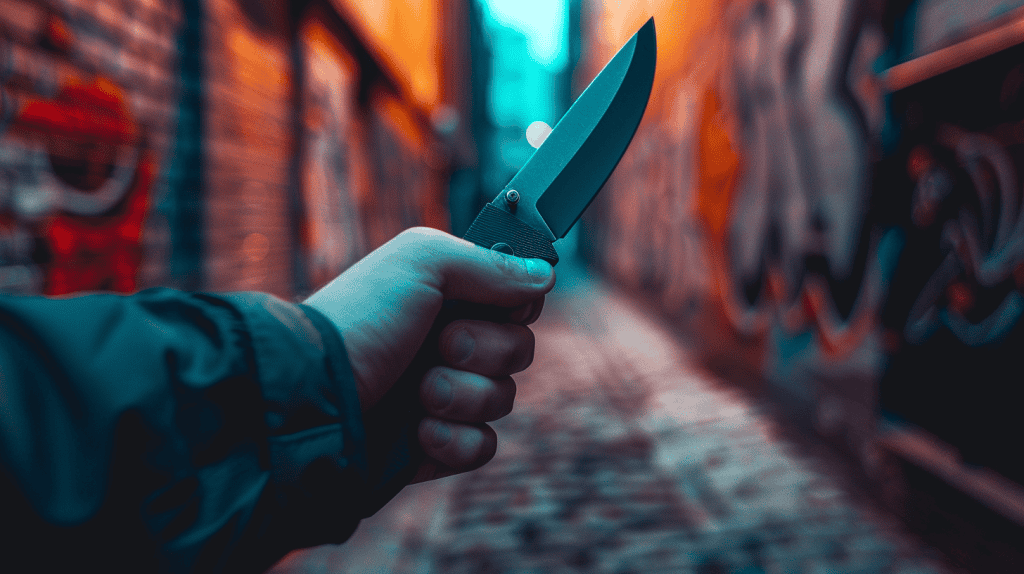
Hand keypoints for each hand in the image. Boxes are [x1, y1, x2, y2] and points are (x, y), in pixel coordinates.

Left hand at [304, 227, 554, 481]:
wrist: (315, 400)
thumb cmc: (360, 321)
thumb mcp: (423, 263)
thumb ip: (490, 263)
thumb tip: (545, 274)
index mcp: (445, 298)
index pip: (516, 300)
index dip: (516, 305)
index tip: (499, 304)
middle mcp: (446, 345)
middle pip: (519, 350)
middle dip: (485, 350)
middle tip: (441, 345)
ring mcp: (442, 398)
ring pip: (503, 399)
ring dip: (464, 395)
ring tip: (420, 393)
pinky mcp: (435, 446)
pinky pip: (483, 446)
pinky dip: (455, 440)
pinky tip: (418, 431)